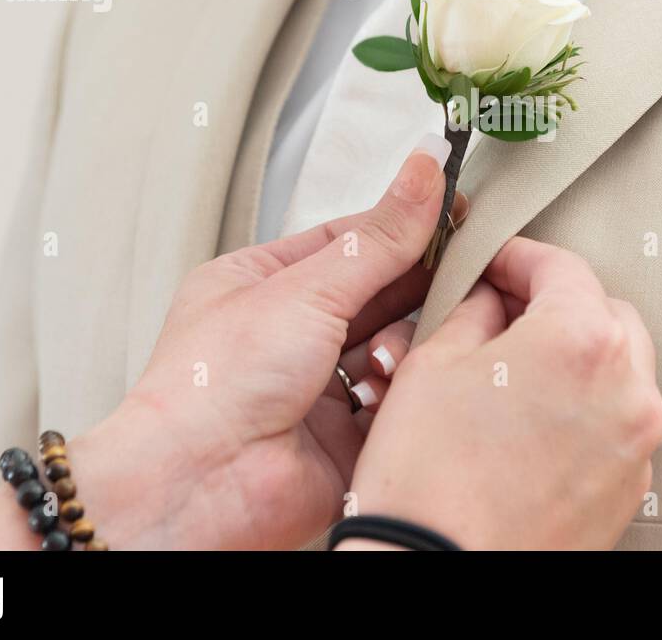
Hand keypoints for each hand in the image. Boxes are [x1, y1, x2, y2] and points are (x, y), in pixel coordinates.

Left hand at [75, 136, 462, 549]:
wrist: (200, 485)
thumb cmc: (214, 384)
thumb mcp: (306, 288)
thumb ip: (379, 237)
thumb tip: (423, 175)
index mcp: (260, 283)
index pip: (348, 239)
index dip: (402, 224)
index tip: (455, 211)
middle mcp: (288, 334)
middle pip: (377, 292)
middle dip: (415, 285)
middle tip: (461, 270)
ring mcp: (316, 387)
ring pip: (391, 345)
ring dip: (400, 344)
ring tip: (392, 352)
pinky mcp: (343, 437)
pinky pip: (394, 400)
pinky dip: (396, 392)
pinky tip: (387, 389)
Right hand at [343, 237, 661, 549]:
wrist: (434, 575)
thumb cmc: (427, 477)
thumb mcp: (433, 363)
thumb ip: (474, 310)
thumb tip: (490, 295)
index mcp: (582, 340)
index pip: (561, 267)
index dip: (517, 257)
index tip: (491, 263)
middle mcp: (629, 387)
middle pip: (604, 314)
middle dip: (555, 304)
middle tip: (502, 312)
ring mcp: (637, 444)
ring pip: (619, 370)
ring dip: (576, 356)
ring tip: (515, 372)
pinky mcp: (631, 489)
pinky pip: (617, 424)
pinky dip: (585, 409)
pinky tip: (532, 424)